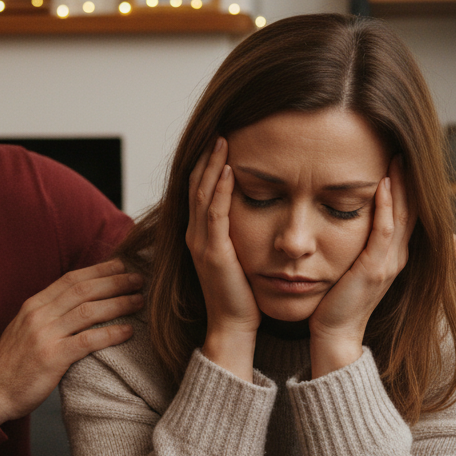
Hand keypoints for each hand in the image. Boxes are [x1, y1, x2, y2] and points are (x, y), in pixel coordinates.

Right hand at [0, 259, 143, 424]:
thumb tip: (76, 305)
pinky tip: (129, 331)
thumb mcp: (25, 330)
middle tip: (138, 279)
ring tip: (139, 301)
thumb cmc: (13, 364)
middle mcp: (38, 314)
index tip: (121, 265)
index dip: (98, 270)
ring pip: (89, 311)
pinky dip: (111, 333)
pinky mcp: (51, 358)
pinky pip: (87, 340)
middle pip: (83, 289)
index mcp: (33, 305)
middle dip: (114, 281)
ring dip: (118, 303)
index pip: (71, 279)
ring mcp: (44, 335)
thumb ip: (48, 315)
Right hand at [186, 138, 259, 378]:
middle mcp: (196, 235)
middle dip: (207, 155)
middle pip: (196, 184)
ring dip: (211, 164)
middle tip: (220, 128)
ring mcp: (201, 243)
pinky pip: (213, 213)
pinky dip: (220, 189)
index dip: (208, 163)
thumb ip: (241, 234)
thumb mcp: (241, 257)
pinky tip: (228, 169)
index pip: (201, 189)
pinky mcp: (213, 252)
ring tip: (223, 138)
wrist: (234, 327)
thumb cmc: (242, 296)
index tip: (223, 139)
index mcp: (202, 235)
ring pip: (201, 193)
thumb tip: (259, 211)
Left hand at [309, 157, 414, 376]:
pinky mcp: (374, 269)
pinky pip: (384, 231)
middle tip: (403, 145)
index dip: (406, 184)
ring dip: (400, 184)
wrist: (333, 334)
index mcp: (391, 253)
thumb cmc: (334, 299)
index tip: (398, 155)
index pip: (404, 211)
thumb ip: (355, 241)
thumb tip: (342, 212)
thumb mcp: (350, 263)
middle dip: (408, 177)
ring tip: (397, 156)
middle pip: (410, 208)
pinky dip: (384, 206)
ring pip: (401, 215)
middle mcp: (396, 255)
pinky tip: (381, 184)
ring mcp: (389, 263)